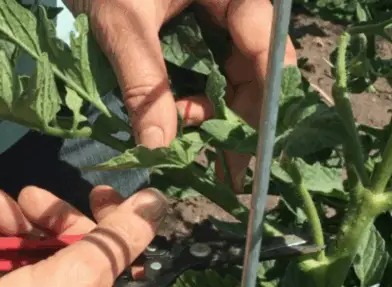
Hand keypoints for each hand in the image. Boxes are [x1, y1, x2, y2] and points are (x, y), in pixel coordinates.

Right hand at [0, 185, 172, 286]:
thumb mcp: (80, 273)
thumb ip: (123, 233)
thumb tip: (158, 201)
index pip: (146, 263)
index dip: (121, 224)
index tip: (96, 194)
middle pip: (99, 262)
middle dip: (58, 222)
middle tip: (30, 195)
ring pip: (61, 268)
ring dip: (27, 231)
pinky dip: (13, 255)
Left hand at [65, 0, 297, 191]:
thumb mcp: (122, 23)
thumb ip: (143, 82)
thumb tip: (158, 148)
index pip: (269, 46)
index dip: (269, 99)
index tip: (259, 147)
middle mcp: (234, 8)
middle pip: (257, 70)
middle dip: (235, 117)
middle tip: (221, 166)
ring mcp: (217, 22)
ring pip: (233, 79)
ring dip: (211, 114)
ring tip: (181, 128)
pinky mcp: (195, 36)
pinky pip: (207, 77)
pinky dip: (194, 103)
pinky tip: (175, 120)